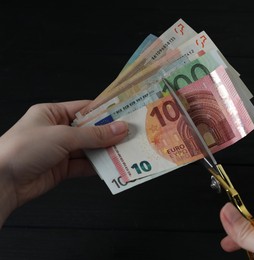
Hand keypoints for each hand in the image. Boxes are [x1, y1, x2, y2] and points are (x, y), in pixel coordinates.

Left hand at [0, 101, 128, 226]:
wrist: (2, 181)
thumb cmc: (24, 148)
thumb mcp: (62, 136)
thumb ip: (93, 134)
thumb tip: (119, 128)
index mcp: (52, 113)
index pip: (85, 109)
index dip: (106, 112)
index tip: (125, 115)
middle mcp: (57, 130)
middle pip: (90, 130)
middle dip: (109, 134)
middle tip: (130, 135)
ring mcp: (60, 151)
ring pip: (89, 149)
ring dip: (106, 151)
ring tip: (125, 151)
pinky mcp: (62, 169)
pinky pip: (85, 166)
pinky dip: (98, 167)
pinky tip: (111, 166)